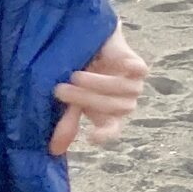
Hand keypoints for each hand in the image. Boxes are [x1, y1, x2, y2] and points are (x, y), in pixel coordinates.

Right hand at [50, 26, 149, 156]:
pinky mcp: (139, 67)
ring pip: (124, 91)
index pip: (111, 130)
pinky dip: (128, 69)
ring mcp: (133, 85)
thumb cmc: (77, 73)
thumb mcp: (72, 98)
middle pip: (113, 108)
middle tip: (60, 90)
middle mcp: (123, 103)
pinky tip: (116, 64)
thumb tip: (54, 150)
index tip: (90, 137)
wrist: (89, 41)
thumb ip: (67, 121)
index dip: (104, 134)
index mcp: (109, 115)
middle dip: (85, 99)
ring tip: (75, 76)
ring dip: (98, 85)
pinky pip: (138, 72)